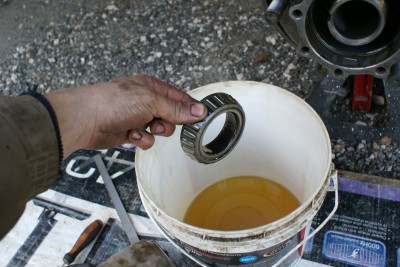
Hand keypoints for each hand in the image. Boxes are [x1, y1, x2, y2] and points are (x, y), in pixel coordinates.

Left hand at [45, 74, 206, 157]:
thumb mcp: (151, 101)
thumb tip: (199, 111)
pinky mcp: (130, 132)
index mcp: (152, 87)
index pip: (179, 98)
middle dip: (167, 123)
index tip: (200, 119)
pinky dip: (141, 140)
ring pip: (160, 130)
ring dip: (153, 133)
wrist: (85, 120)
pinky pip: (146, 140)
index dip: (190, 109)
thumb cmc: (113, 102)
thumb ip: (176, 108)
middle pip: (172, 116)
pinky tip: (130, 136)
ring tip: (140, 128)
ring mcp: (138, 117)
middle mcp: (146, 101)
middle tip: (157, 123)